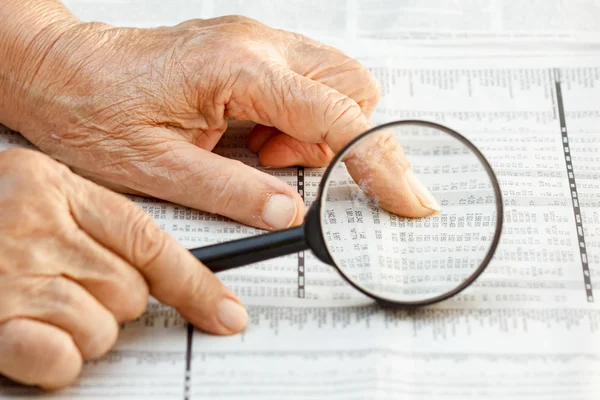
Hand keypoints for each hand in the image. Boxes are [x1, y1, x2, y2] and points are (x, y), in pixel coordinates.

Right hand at [0, 148, 248, 388]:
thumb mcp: (31, 197)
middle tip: (70, 290)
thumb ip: (90, 228)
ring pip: (103, 330)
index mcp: (53, 186)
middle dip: (113, 303)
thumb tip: (158, 280)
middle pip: (131, 293)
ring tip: (38, 310)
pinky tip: (27, 338)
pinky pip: (61, 359)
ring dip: (81, 333)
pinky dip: (54, 360)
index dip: (198, 285)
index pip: (151, 242)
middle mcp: (34, 225)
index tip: (227, 313)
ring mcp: (8, 274)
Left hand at [5, 14, 437, 230]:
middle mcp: (256, 45)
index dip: (380, 161)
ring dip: (317, 132)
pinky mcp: (248, 51)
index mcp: (238, 70)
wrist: (59, 71)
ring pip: (335, 84)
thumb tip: (288, 213)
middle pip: (352, 88)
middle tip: (286, 171)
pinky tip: (255, 138)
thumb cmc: (92, 110)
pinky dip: (297, 121)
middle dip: (343, 142)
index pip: (339, 117)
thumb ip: (231, 192)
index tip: (406, 197)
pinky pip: (305, 84)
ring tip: (261, 155)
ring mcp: (255, 43)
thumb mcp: (157, 168)